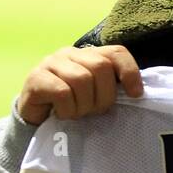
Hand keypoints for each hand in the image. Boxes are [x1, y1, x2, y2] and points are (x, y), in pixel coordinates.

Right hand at [16, 45, 143, 126]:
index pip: (116, 52)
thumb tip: (137, 93)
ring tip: (77, 113)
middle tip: (94, 111)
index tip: (136, 94)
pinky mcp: (35, 77)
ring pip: (81, 79)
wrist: (36, 120)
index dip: (130, 71)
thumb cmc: (71, 107)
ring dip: (83, 105)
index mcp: (90, 55)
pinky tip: (62, 114)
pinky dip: (67, 109)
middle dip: (104, 96)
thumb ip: (112, 88)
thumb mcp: (96, 96)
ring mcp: (51, 62)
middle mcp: (70, 53)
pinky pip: (62, 92)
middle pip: (100, 67)